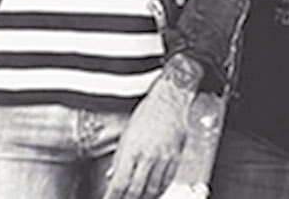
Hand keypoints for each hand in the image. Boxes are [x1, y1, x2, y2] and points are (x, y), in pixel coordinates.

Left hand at [103, 56, 201, 198]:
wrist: (170, 101)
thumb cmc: (147, 113)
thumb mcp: (126, 134)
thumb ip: (119, 158)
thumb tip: (112, 177)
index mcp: (132, 149)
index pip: (120, 182)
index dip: (112, 197)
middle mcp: (149, 156)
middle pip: (136, 190)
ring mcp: (164, 159)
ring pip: (153, 190)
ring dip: (143, 198)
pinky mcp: (175, 160)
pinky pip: (166, 182)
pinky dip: (158, 192)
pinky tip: (152, 194)